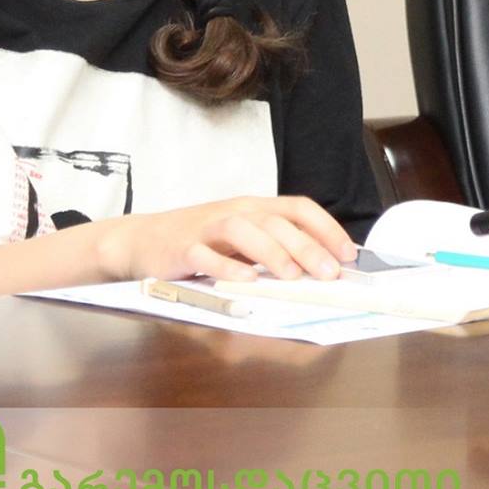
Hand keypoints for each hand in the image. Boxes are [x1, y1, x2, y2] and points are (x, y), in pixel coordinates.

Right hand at [99, 196, 358, 283]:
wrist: (140, 239)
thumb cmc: (200, 241)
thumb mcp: (242, 237)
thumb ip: (274, 247)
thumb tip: (320, 267)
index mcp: (255, 207)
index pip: (299, 208)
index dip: (326, 228)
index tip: (348, 254)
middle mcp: (236, 212)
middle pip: (277, 222)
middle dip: (307, 247)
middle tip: (329, 273)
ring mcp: (207, 228)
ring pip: (244, 230)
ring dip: (272, 253)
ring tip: (292, 276)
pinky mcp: (182, 249)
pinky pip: (205, 255)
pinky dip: (226, 267)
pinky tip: (245, 281)